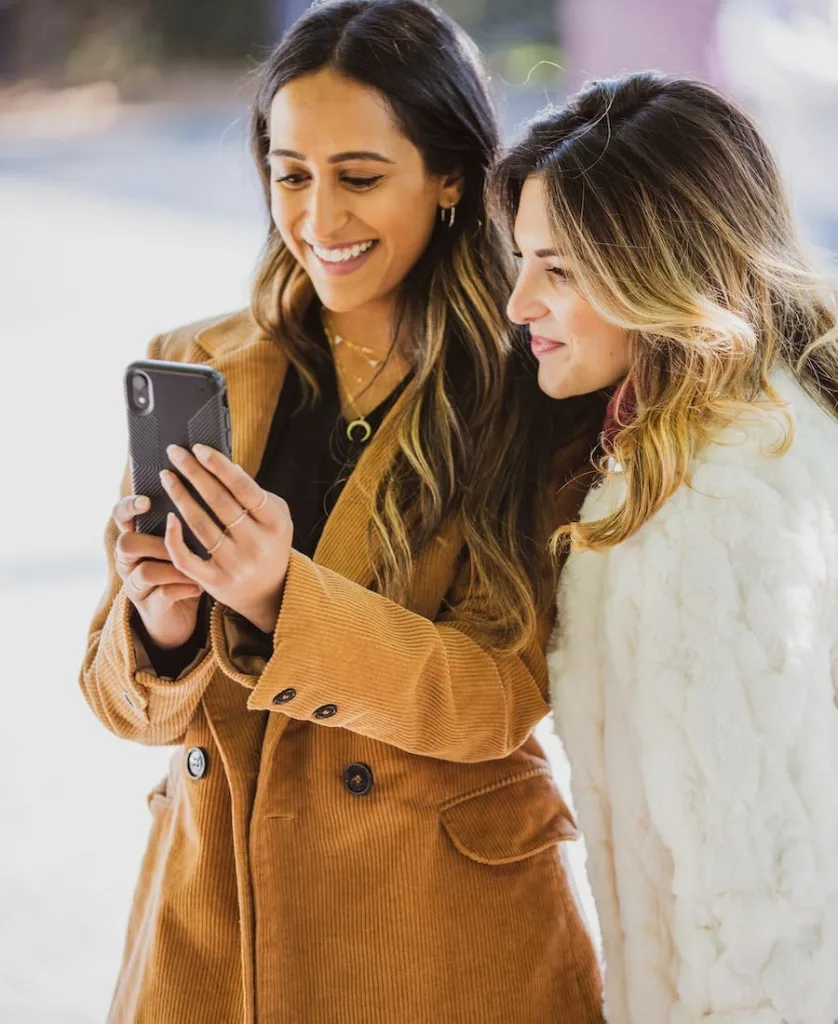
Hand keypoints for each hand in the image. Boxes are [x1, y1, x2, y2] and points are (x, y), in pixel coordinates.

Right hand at [112, 494, 202, 648]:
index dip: (129, 506)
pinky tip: (199, 587)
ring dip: (174, 569)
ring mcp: (135, 585)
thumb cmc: (184, 570)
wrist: (181, 616)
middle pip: (126, 544)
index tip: (147, 501)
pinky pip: (163, 593)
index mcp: (135, 538)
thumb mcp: (184, 545)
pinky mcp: (150, 607)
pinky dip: (183, 589)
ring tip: (197, 570)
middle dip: (157, 543)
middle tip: (184, 546)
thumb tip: (199, 498)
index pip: (120, 515)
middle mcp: (128, 561)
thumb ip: (183, 525)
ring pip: (145, 571)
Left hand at [159, 444, 292, 633]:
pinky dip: (174, 538)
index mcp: (276, 523)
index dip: (219, 466)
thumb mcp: (274, 517)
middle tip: (174, 453)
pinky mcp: (215, 582)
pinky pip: (187, 558)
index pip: (244, 488)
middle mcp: (257, 544)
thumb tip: (225, 464)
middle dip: (193, 473)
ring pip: (200, 524)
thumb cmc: (269, 543)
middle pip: (219, 502)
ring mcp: (236, 565)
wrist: (271, 592)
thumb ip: (253, 493)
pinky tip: (169, 517)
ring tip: (167, 477)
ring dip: (179, 496)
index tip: (198, 448)